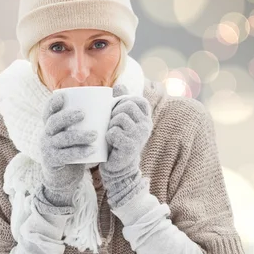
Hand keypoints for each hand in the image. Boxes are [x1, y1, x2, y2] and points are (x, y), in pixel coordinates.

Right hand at [37, 91, 97, 212]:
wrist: (63, 178)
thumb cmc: (74, 150)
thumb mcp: (74, 135)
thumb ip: (84, 122)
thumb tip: (109, 100)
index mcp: (51, 126)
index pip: (48, 111)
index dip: (53, 103)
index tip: (63, 97)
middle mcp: (46, 135)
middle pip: (53, 122)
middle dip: (67, 117)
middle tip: (83, 114)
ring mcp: (47, 149)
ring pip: (62, 139)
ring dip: (79, 135)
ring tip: (95, 134)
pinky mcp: (53, 162)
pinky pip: (66, 156)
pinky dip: (80, 152)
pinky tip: (92, 150)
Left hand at [99, 84, 152, 208]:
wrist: (118, 167)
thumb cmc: (118, 140)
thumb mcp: (122, 120)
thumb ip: (122, 103)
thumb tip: (120, 86)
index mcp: (145, 118)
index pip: (138, 100)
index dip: (125, 101)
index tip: (117, 111)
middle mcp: (146, 125)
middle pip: (126, 106)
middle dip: (114, 112)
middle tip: (111, 124)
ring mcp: (140, 136)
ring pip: (119, 118)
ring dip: (110, 124)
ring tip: (111, 133)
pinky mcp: (131, 146)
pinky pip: (114, 132)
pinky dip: (108, 136)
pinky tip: (110, 142)